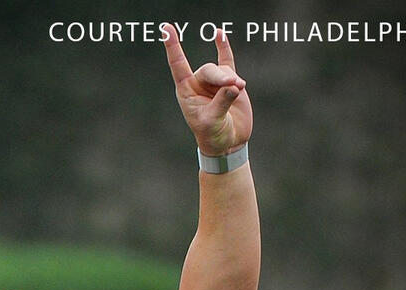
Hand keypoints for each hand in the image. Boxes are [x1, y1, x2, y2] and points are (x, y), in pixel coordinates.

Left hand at [162, 24, 252, 155]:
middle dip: (221, 77)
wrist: (228, 143)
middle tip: (234, 85)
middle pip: (209, 70)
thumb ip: (221, 102)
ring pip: (222, 70)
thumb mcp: (213, 122)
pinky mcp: (230, 82)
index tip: (166, 29)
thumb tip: (233, 85)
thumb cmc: (213, 136)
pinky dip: (223, 47)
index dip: (173, 47)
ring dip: (231, 79)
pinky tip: (219, 34)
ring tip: (240, 88)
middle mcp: (198, 84)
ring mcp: (214, 82)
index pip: (178, 66)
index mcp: (186, 92)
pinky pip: (226, 60)